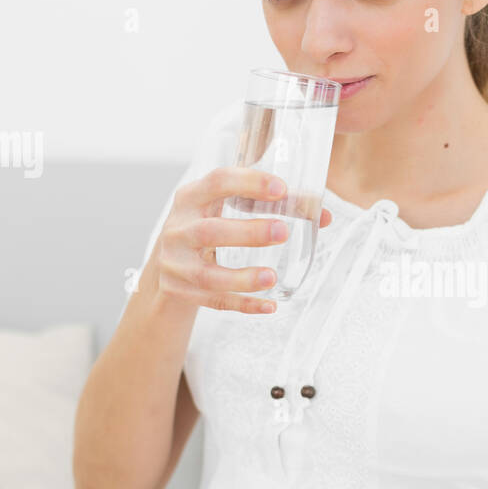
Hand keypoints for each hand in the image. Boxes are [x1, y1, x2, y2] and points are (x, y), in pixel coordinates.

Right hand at [149, 166, 331, 315]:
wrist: (164, 263)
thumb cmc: (206, 226)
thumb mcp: (224, 208)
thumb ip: (271, 206)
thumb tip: (322, 215)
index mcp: (191, 197)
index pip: (217, 182)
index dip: (249, 183)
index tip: (281, 188)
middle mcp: (178, 229)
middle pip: (209, 231)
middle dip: (247, 232)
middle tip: (282, 231)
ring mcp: (176, 264)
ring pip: (207, 274)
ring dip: (242, 277)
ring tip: (272, 277)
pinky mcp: (181, 291)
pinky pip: (214, 301)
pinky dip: (243, 304)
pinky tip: (269, 306)